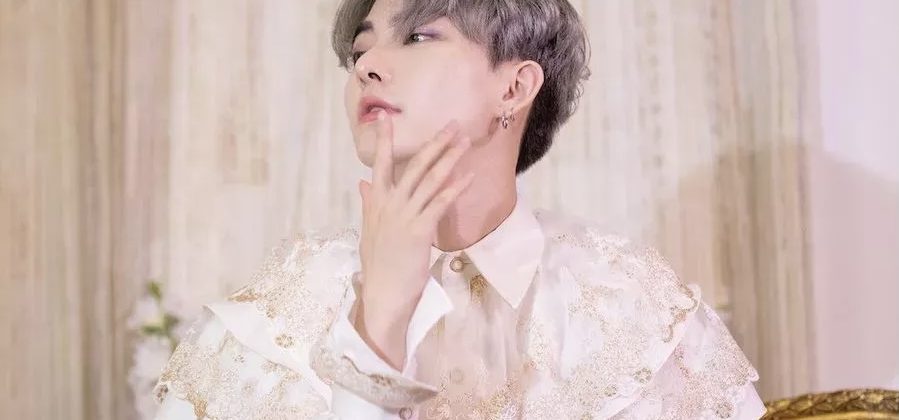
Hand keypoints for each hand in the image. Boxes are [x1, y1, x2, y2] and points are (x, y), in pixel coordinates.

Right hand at [355, 111, 473, 369]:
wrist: (382, 293)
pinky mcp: (419, 230)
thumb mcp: (370, 230)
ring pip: (430, 179)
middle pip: (414, 166)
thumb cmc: (379, 265)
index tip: (387, 117)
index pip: (381, 165)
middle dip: (434, 142)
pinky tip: (468, 176)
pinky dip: (455, 188)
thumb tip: (363, 183)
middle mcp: (389, 204)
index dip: (386, 140)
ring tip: (464, 141)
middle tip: (452, 124)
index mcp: (376, 203)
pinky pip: (440, 203)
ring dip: (449, 158)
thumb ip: (369, 203)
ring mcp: (404, 216)